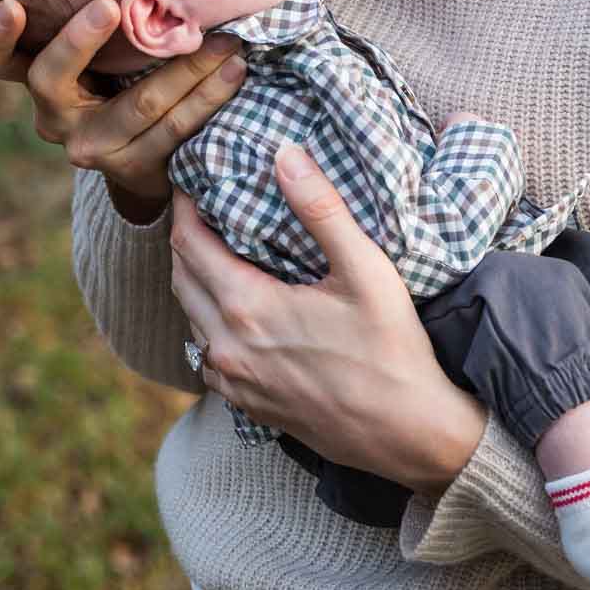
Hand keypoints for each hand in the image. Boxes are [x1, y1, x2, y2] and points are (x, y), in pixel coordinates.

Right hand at [0, 0, 246, 215]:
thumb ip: (100, 1)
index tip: (10, 3)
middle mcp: (53, 115)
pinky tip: (236, 69)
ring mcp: (91, 147)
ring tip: (224, 37)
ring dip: (186, 66)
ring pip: (137, 104)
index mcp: (39, 77)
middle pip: (50, 78)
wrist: (150, 157)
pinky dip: (208, 94)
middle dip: (78, 40)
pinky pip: (173, 128)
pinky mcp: (133, 168)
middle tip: (107, 5)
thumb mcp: (104, 47)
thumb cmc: (126, 73)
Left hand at [170, 143, 486, 490]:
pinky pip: (207, 355)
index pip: (188, 243)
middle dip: (186, 238)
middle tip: (203, 208)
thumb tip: (285, 155)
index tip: (192, 179)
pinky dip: (208, 323)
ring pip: (190, 318)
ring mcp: (234, 382)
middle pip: (181, 278)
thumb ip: (321, 209)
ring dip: (194, 281)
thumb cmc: (391, 349)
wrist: (408, 433)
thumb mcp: (365, 269)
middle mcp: (227, 347)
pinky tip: (235, 310)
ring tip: (218, 250)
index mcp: (246, 307)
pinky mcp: (248, 406)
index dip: (184, 206)